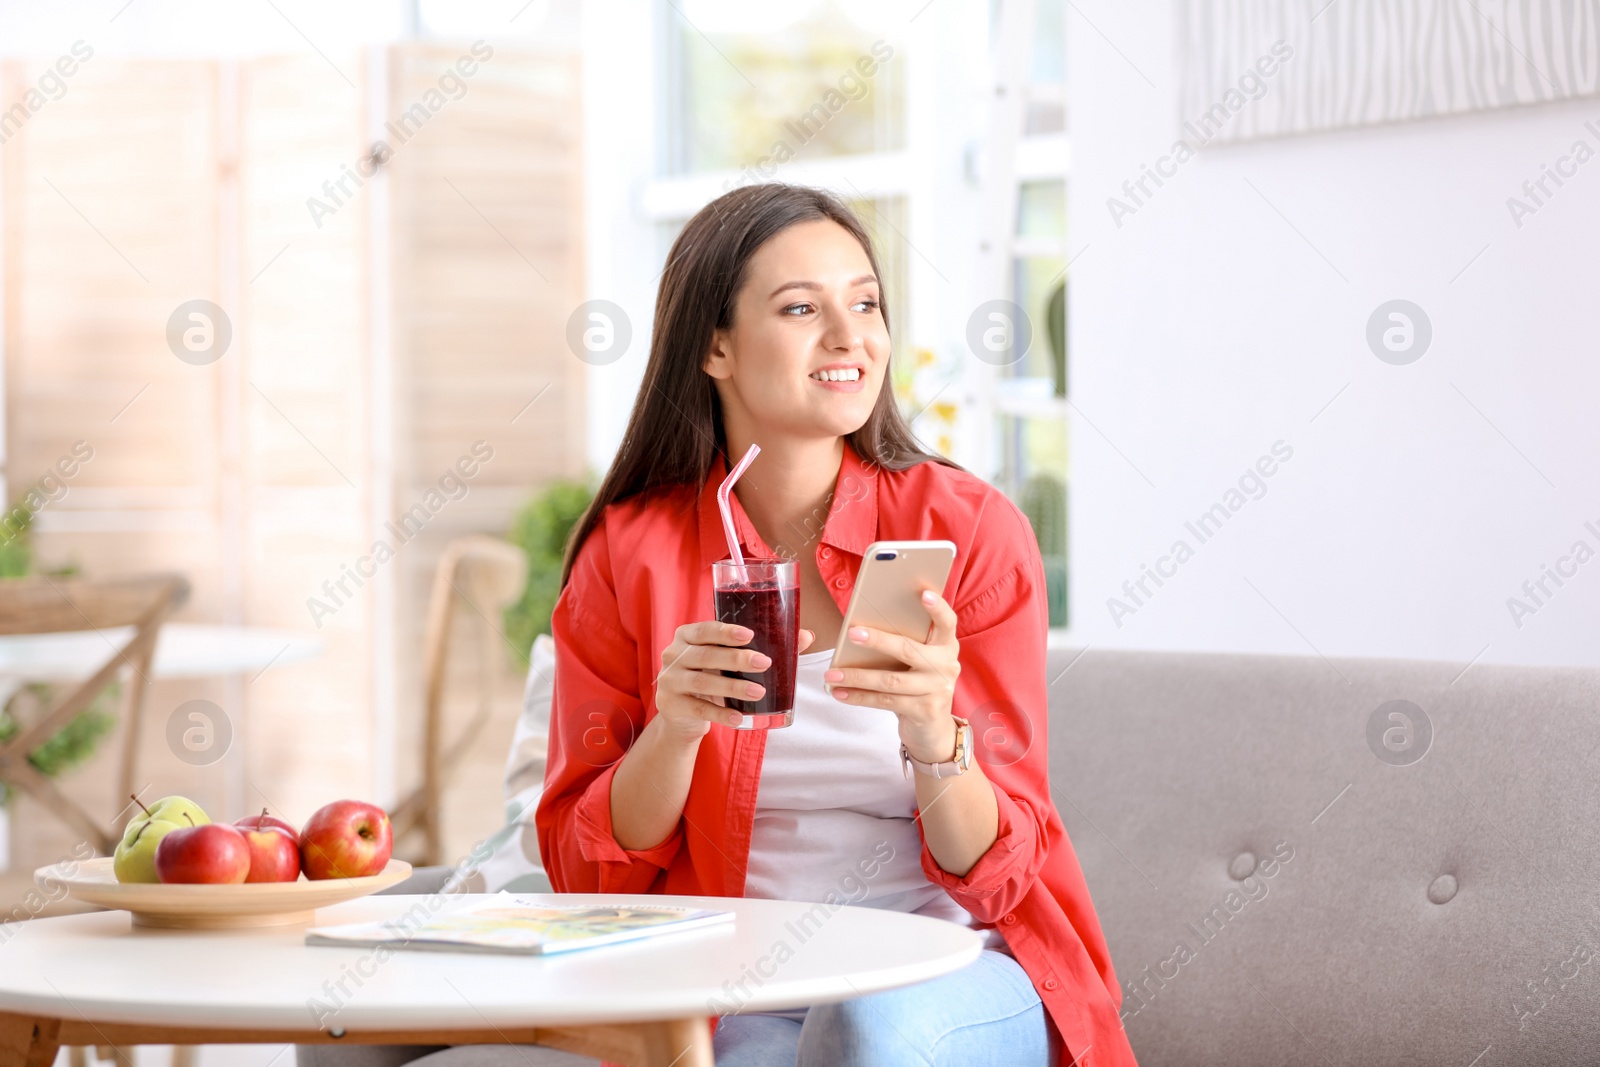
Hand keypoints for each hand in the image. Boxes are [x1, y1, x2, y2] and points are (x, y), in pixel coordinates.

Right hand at [656, 621, 814, 740]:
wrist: (681, 714)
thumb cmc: (711, 676)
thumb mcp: (727, 660)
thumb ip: (762, 646)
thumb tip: (806, 636)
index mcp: (686, 636)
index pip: (704, 629)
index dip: (725, 632)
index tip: (749, 635)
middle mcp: (673, 655)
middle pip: (706, 655)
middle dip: (737, 659)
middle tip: (765, 663)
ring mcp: (669, 681)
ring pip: (703, 682)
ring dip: (733, 687)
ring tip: (759, 692)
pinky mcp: (671, 705)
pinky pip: (699, 709)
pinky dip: (721, 714)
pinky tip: (740, 718)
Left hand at [823, 590, 959, 762]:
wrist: (933, 728)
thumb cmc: (917, 683)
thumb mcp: (919, 661)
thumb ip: (904, 645)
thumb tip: (860, 630)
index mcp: (946, 646)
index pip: (947, 622)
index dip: (937, 608)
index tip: (924, 593)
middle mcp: (946, 666)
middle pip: (909, 649)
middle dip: (878, 640)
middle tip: (852, 633)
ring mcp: (937, 690)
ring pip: (891, 680)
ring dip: (857, 676)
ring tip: (831, 674)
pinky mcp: (925, 711)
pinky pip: (885, 701)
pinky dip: (859, 697)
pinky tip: (840, 693)